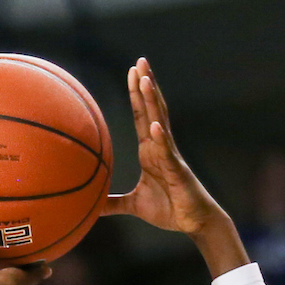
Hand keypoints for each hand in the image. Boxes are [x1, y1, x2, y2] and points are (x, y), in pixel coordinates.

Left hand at [103, 58, 221, 233]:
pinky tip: (155, 125)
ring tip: (146, 80)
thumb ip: (112, 203)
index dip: (137, 95)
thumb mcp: (134, 205)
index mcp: (151, 151)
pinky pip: (168, 153)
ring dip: (153, 102)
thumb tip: (91, 207)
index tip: (131, 72)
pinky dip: (161, 139)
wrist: (193, 223)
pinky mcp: (177, 172)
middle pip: (153, 110)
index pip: (142, 116)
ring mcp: (171, 157)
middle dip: (146, 86)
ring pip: (160, 123)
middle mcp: (161, 148)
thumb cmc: (169, 210)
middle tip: (140, 61)